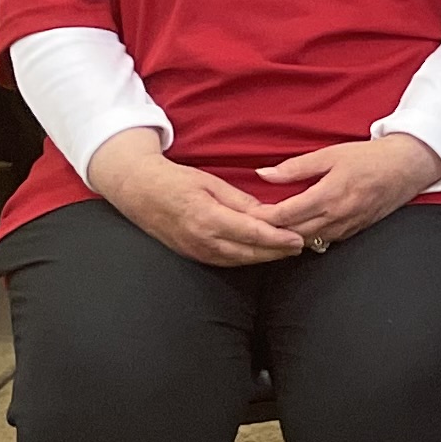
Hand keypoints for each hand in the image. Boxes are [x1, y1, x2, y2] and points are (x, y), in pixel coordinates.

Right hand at [86, 133, 308, 266]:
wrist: (137, 190)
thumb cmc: (174, 180)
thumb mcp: (209, 182)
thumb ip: (240, 200)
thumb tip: (268, 212)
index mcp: (207, 217)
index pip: (251, 233)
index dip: (278, 238)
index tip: (299, 238)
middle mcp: (202, 239)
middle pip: (249, 252)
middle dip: (278, 251)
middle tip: (303, 245)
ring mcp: (196, 251)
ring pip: (240, 260)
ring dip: (266, 257)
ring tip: (289, 251)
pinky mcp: (192, 255)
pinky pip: (226, 261)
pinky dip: (247, 259)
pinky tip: (262, 254)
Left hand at [258, 134, 440, 250]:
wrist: (407, 167)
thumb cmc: (369, 157)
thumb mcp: (330, 155)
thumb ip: (295, 167)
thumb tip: (263, 174)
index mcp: (329, 195)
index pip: (286, 214)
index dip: (263, 218)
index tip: (246, 215)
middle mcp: (337, 216)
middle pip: (293, 233)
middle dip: (270, 233)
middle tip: (249, 228)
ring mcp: (347, 227)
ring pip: (308, 241)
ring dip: (287, 239)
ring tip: (267, 234)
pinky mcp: (355, 231)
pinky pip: (325, 241)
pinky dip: (307, 239)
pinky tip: (295, 234)